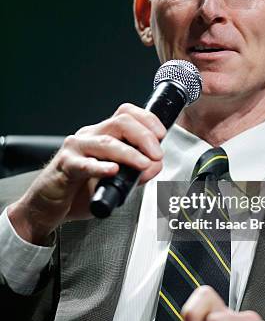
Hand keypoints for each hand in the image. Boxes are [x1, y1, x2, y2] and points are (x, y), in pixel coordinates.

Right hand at [8, 103, 165, 243]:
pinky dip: (100, 167)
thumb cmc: (78, 190)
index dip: (148, 120)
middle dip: (144, 137)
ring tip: (143, 164)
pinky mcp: (65, 167)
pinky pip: (83, 164)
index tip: (161, 134)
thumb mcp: (115, 181)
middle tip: (157, 154)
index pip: (127, 114)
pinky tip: (112, 171)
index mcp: (102, 135)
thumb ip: (136, 173)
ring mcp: (76, 149)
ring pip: (105, 142)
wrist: (47, 205)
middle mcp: (89, 136)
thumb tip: (155, 166)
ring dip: (129, 153)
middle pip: (120, 122)